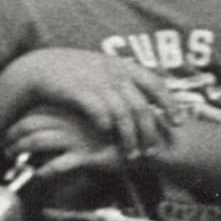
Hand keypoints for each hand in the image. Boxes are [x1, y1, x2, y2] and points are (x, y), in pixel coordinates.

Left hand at [4, 104, 124, 182]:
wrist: (154, 143)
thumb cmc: (128, 134)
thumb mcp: (101, 122)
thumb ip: (79, 123)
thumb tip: (57, 130)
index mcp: (77, 110)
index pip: (37, 112)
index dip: (18, 123)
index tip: (10, 133)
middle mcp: (75, 121)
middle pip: (31, 124)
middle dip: (12, 137)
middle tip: (5, 148)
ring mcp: (80, 138)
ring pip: (39, 141)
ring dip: (22, 151)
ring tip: (14, 160)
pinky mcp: (89, 155)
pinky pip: (59, 164)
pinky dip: (45, 171)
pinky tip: (39, 175)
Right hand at [8, 50, 172, 162]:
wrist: (41, 66)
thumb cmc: (77, 72)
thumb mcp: (105, 68)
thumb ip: (127, 80)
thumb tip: (153, 98)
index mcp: (124, 67)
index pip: (156, 84)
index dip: (170, 104)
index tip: (179, 123)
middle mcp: (114, 73)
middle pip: (142, 106)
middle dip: (150, 131)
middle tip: (153, 150)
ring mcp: (97, 81)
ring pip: (123, 114)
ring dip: (130, 137)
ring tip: (132, 154)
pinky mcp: (78, 91)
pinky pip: (99, 112)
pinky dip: (106, 126)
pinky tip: (108, 138)